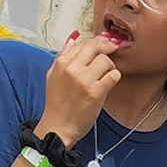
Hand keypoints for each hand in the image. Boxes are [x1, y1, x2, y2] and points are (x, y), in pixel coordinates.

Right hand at [37, 32, 121, 149]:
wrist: (58, 127)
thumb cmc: (56, 104)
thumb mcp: (52, 76)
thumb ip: (62, 56)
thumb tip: (72, 40)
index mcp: (61, 63)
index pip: (83, 43)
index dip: (97, 41)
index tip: (104, 43)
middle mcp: (72, 69)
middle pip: (96, 47)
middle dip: (107, 46)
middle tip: (113, 49)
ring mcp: (84, 80)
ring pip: (106, 61)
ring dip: (110, 66)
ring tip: (106, 74)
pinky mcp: (96, 92)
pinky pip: (113, 76)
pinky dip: (114, 77)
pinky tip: (109, 82)